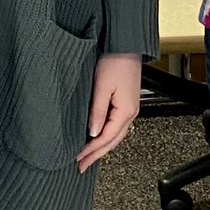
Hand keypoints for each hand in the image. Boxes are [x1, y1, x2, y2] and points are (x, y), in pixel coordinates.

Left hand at [76, 53, 141, 172]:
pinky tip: (98, 137)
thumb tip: (92, 133)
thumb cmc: (115, 60)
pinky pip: (116, 125)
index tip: (78, 158)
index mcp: (126, 111)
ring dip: (101, 147)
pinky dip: (106, 135)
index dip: (91, 151)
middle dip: (96, 154)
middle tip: (81, 165)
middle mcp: (131, 112)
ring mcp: (130, 107)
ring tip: (87, 156)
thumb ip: (97, 111)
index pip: (106, 138)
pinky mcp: (126, 102)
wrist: (126, 44)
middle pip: (112, 141)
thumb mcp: (102, 86)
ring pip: (115, 135)